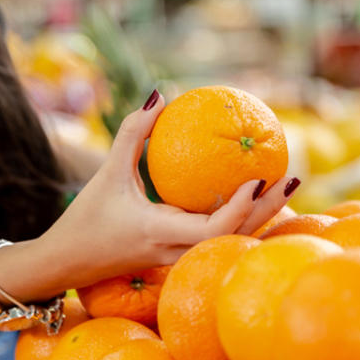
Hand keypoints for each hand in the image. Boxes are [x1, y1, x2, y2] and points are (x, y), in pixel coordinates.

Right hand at [45, 91, 296, 286]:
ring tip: (286, 187)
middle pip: (234, 237)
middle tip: (293, 178)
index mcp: (159, 233)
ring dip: (261, 217)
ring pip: (231, 242)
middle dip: (268, 211)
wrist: (67, 263)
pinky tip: (258, 200)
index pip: (210, 228)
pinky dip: (242, 220)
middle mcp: (175, 252)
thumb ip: (132, 134)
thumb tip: (160, 95)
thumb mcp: (107, 172)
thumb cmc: (86, 218)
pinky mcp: (180, 259)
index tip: (256, 180)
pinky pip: (219, 240)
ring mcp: (180, 260)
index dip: (238, 208)